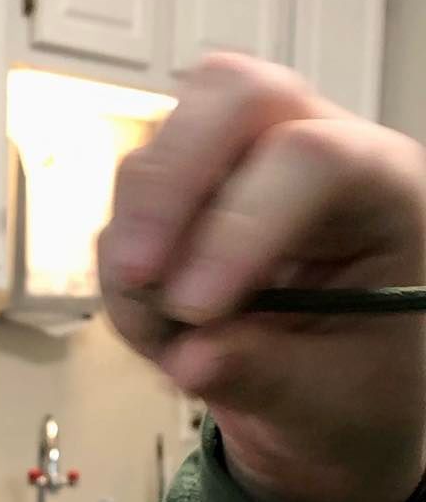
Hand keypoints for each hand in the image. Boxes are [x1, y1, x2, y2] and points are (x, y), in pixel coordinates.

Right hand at [99, 54, 425, 501]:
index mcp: (381, 190)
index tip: (195, 310)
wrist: (326, 404)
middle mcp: (312, 156)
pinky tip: (156, 330)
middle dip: (169, 184)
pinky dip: (120, 278)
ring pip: (162, 149)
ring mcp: (238, 175)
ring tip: (161, 330)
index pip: (310, 159)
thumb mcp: (328, 399)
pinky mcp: (184, 209)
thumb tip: (192, 357)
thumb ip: (266, 376)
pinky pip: (127, 216)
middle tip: (137, 274)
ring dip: (136, 241)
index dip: (241, 225)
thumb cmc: (355, 387)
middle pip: (231, 97)